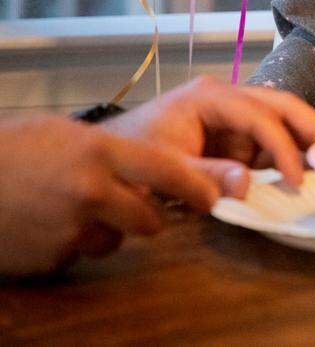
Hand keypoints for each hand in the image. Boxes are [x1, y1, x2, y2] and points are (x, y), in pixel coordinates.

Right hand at [0, 114, 217, 276]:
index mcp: (101, 152)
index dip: (198, 187)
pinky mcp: (50, 258)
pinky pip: (75, 254)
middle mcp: (93, 192)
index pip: (169, 172)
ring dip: (102, 232)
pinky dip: (67, 244)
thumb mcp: (67, 134)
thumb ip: (112, 152)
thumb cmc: (13, 149)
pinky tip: (44, 224)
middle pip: (149, 221)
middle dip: (144, 218)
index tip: (215, 197)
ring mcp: (70, 229)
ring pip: (111, 242)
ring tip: (67, 209)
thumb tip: (153, 168)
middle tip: (127, 205)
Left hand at [104, 75, 314, 195]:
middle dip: (312, 127)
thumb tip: (248, 186)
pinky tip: (305, 171)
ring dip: (304, 142)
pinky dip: (287, 155)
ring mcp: (231, 115)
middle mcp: (226, 97)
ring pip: (281, 120)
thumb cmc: (132, 156)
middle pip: (281, 104)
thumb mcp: (165, 169)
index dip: (283, 147)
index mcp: (209, 97)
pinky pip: (268, 141)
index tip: (298, 179)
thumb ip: (206, 177)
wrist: (106, 159)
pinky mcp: (233, 133)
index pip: (260, 116)